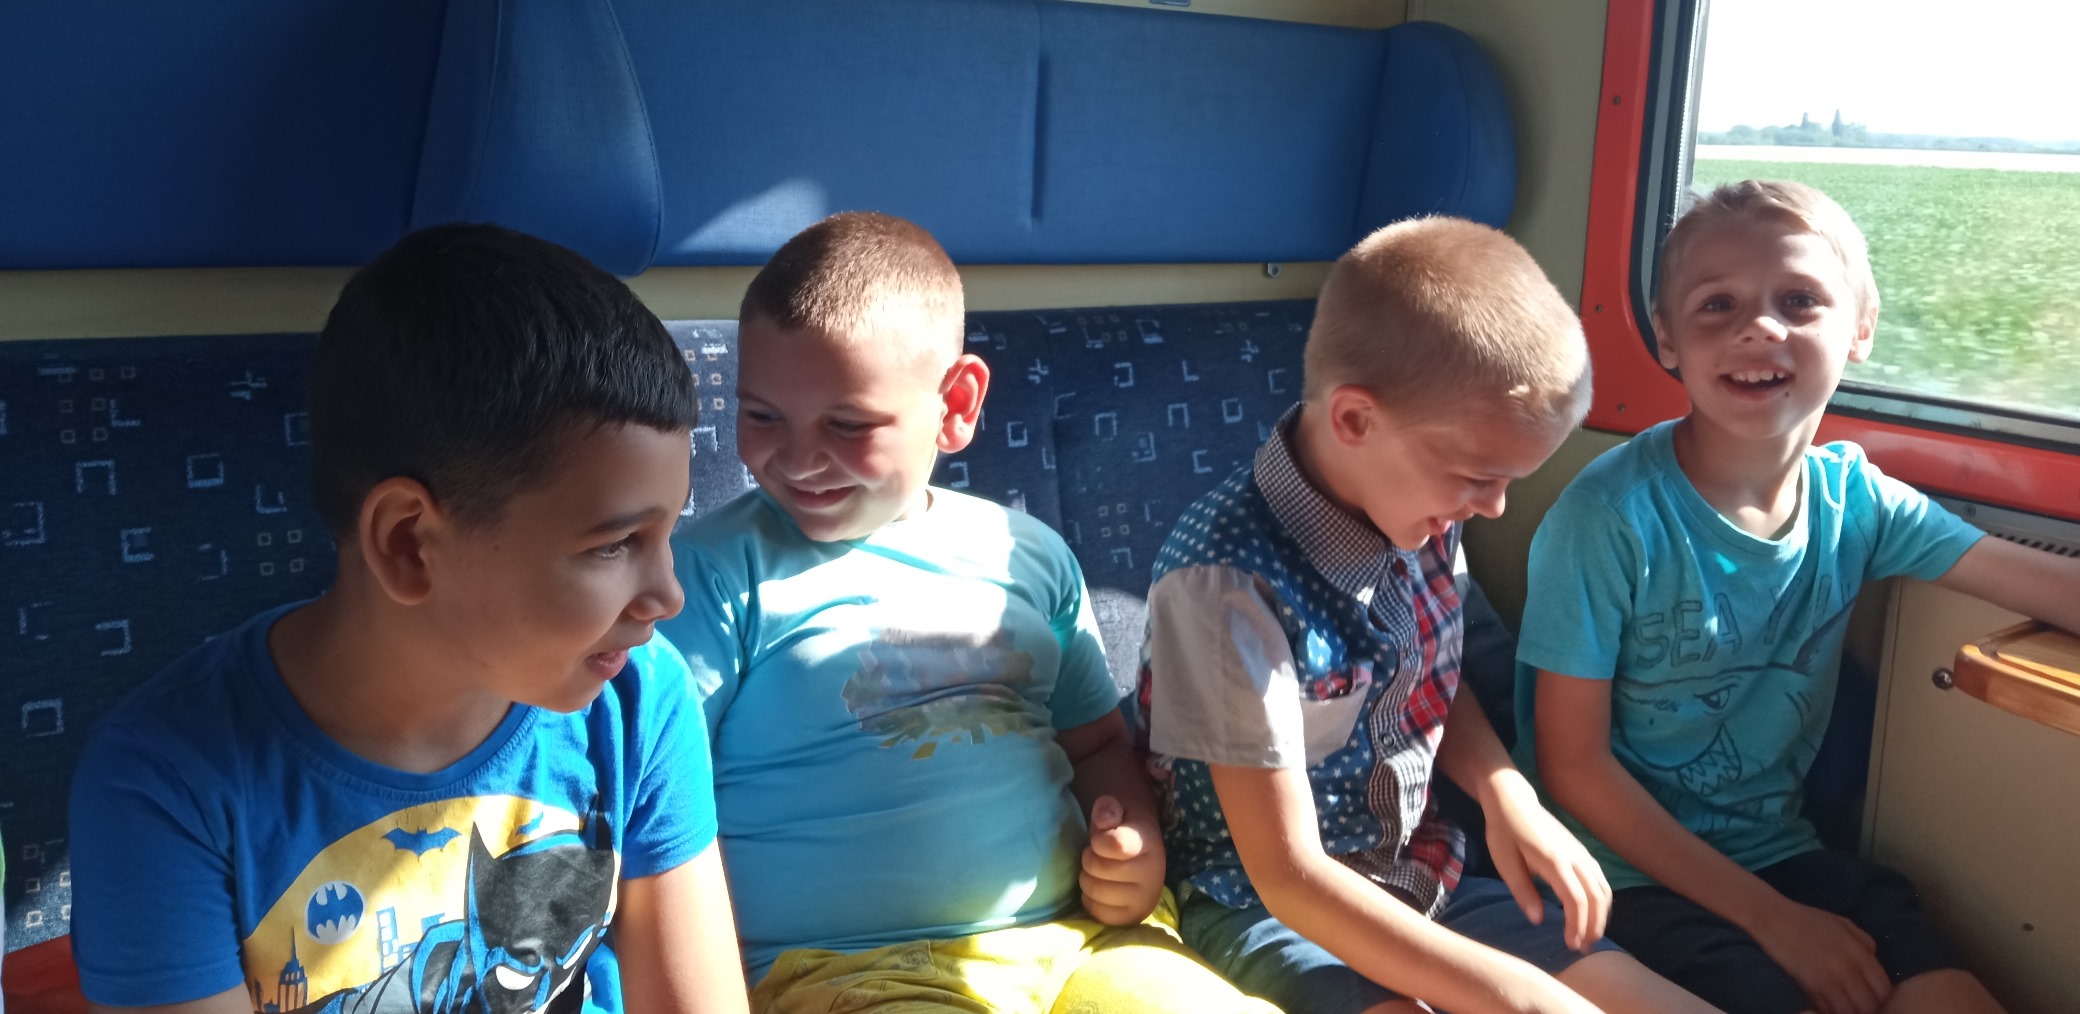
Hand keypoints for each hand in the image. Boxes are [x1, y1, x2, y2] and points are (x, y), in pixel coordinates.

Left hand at [1080, 795, 1163, 923]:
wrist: (1142, 855)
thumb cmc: (1122, 830)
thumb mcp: (1117, 811)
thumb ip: (1108, 810)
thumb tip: (1105, 818)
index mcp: (1148, 841)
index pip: (1116, 844)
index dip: (1098, 841)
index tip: (1098, 839)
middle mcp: (1153, 872)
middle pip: (1100, 869)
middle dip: (1089, 859)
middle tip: (1095, 856)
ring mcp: (1146, 898)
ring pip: (1096, 892)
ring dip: (1088, 879)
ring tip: (1097, 872)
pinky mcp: (1134, 917)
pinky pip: (1099, 912)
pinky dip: (1091, 900)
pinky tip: (1100, 889)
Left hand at [1480, 777, 1609, 951]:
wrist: (1513, 801)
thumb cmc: (1505, 831)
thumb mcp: (1505, 862)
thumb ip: (1523, 891)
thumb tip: (1538, 920)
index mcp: (1554, 860)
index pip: (1576, 899)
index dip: (1577, 924)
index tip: (1571, 944)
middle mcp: (1574, 857)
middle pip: (1597, 896)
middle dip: (1594, 925)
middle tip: (1584, 948)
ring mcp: (1581, 853)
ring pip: (1603, 888)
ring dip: (1601, 915)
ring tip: (1590, 936)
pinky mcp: (1581, 851)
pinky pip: (1600, 880)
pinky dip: (1602, 900)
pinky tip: (1592, 914)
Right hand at [1746, 898, 1890, 1013]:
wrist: (1775, 920)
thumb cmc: (1808, 919)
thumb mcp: (1843, 923)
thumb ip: (1863, 942)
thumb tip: (1873, 960)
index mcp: (1860, 954)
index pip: (1884, 988)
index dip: (1882, 999)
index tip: (1873, 999)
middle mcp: (1849, 970)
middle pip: (1869, 1005)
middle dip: (1866, 1009)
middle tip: (1857, 1007)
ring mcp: (1829, 981)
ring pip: (1849, 1011)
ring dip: (1848, 1012)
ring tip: (1842, 1008)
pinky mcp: (1811, 988)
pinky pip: (1827, 1009)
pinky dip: (1829, 1011)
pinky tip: (1826, 1007)